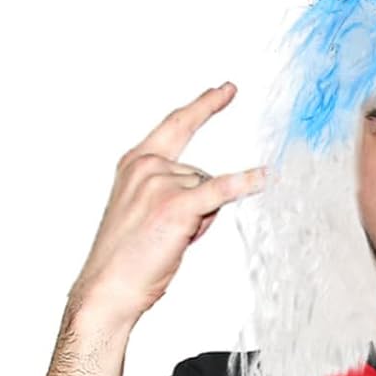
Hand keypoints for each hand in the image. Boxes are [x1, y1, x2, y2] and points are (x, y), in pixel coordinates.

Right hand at [70, 83, 265, 325]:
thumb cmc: (127, 256)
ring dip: (200, 222)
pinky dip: (245, 184)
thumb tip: (209, 196)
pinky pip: (221, 191)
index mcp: (135, 162)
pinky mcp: (177, 205)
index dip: (204, 106)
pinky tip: (267, 176)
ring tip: (169, 240)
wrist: (108, 284)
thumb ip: (172, 191)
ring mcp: (161, 182)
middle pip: (201, 173)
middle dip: (198, 206)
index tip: (225, 90)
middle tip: (168, 233)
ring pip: (209, 194)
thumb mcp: (145, 210)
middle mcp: (147, 165)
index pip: (176, 125)